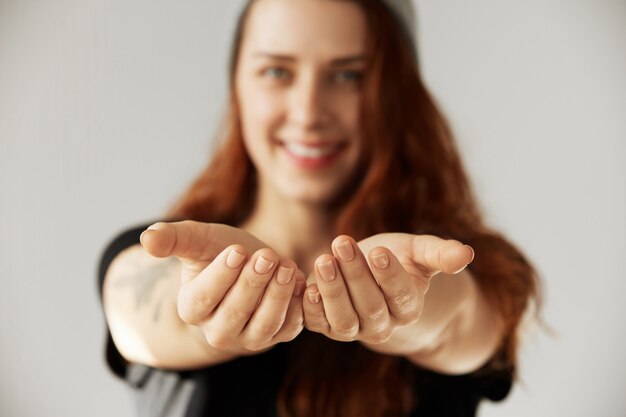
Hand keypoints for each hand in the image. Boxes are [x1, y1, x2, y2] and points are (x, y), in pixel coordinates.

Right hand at [140, 220, 305, 354]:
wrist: (252, 263)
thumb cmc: (219, 250)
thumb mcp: (197, 239)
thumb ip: (173, 238)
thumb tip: (146, 239)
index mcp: (192, 307)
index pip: (204, 297)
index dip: (222, 275)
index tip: (237, 250)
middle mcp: (218, 331)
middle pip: (235, 313)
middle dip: (252, 283)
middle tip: (266, 256)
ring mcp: (249, 337)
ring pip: (264, 325)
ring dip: (277, 296)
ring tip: (286, 266)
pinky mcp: (278, 335)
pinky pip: (289, 328)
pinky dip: (298, 307)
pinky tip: (301, 281)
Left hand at [302, 233, 473, 344]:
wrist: (368, 272)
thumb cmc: (398, 257)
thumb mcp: (420, 251)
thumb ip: (441, 254)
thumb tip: (467, 254)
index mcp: (408, 307)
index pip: (402, 296)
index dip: (390, 276)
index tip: (378, 251)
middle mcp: (382, 325)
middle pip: (371, 308)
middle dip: (356, 275)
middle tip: (343, 243)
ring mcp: (353, 328)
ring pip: (344, 320)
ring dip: (332, 291)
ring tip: (324, 260)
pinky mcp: (326, 325)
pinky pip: (317, 324)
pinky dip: (310, 309)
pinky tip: (305, 286)